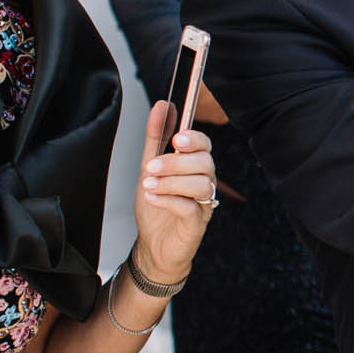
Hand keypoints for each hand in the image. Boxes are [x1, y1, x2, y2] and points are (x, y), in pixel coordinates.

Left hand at [132, 100, 215, 281]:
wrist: (154, 246)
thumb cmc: (156, 208)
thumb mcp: (149, 168)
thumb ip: (156, 138)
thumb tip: (163, 106)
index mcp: (195, 166)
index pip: (205, 145)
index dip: (194, 139)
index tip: (176, 139)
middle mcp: (204, 182)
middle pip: (204, 163)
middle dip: (175, 162)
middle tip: (151, 167)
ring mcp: (204, 203)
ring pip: (200, 183)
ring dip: (170, 181)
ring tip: (148, 186)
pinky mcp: (198, 223)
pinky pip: (191, 207)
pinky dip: (169, 200)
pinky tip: (153, 198)